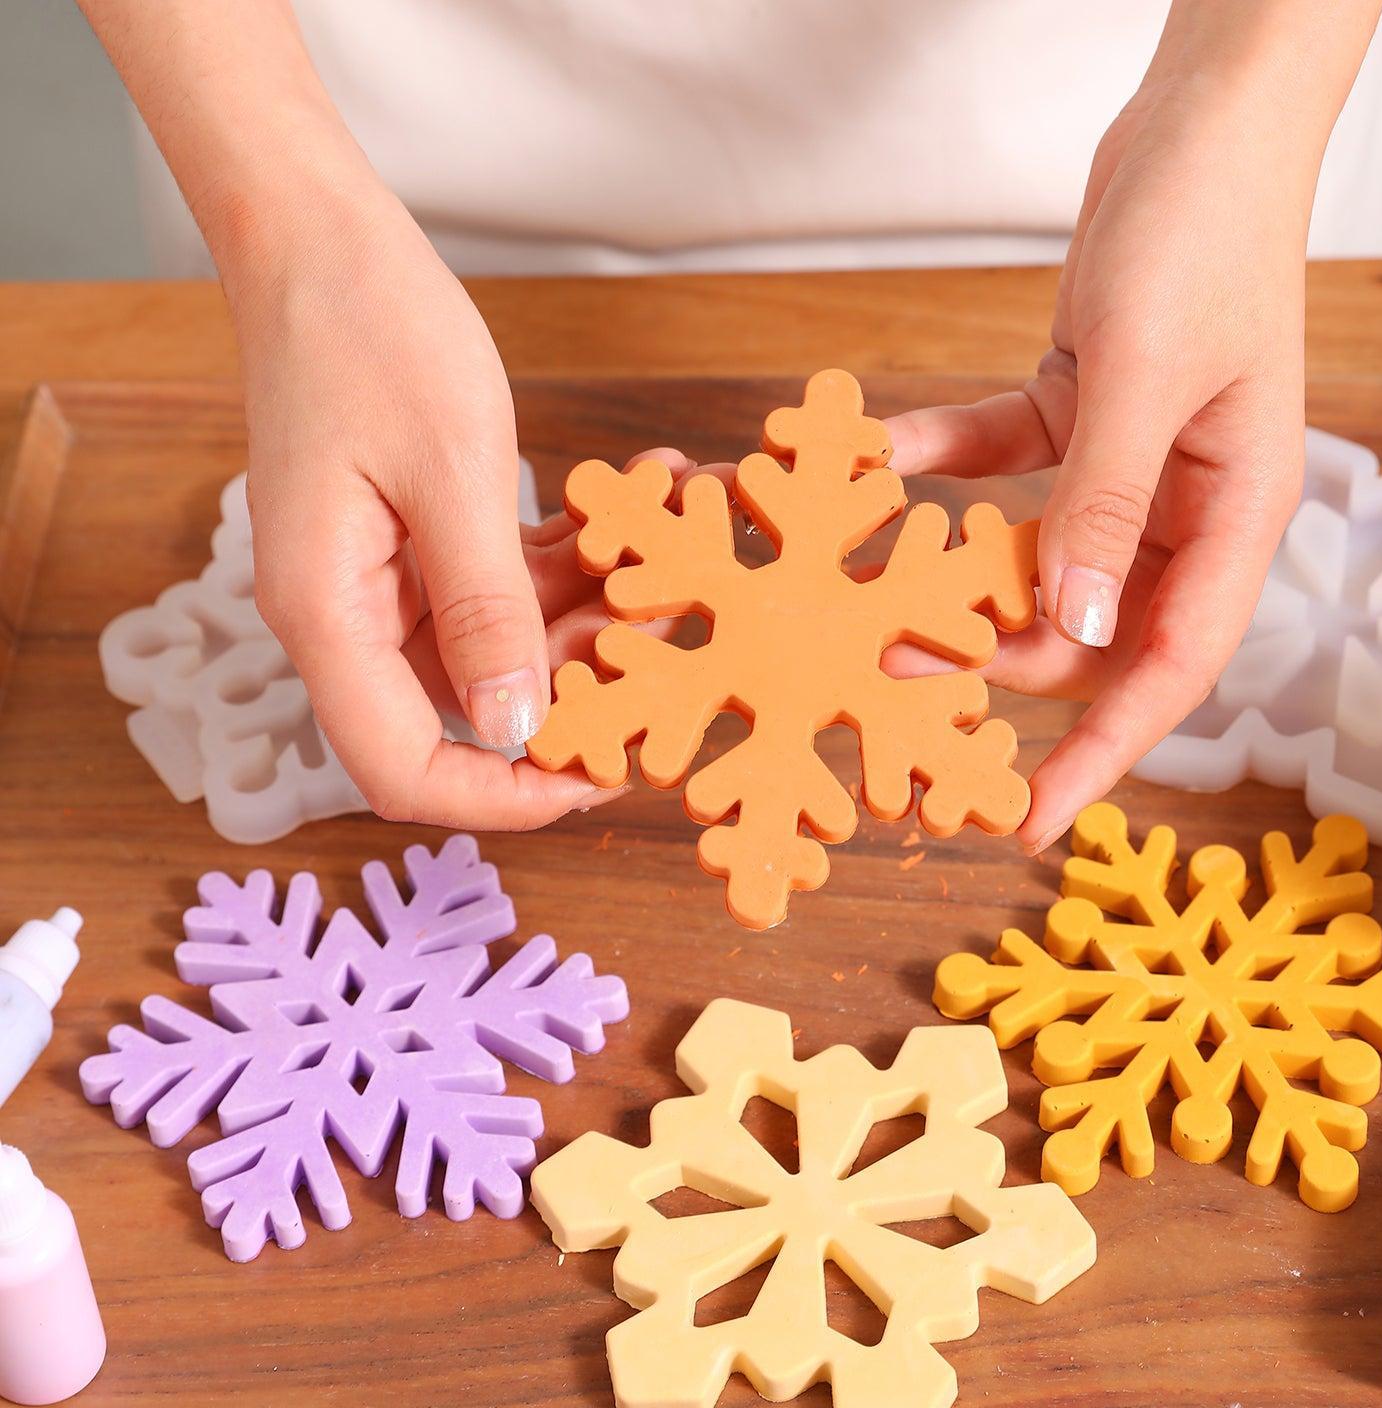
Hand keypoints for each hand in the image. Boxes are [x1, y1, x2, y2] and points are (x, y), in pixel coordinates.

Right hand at [235, 191, 608, 827]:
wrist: (319, 235)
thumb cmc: (367, 329)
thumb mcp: (451, 472)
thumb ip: (486, 610)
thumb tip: (516, 728)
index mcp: (328, 616)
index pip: (404, 768)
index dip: (503, 798)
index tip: (600, 773)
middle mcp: (347, 617)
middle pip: (466, 714)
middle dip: (575, 686)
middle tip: (660, 628)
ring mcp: (383, 583)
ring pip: (502, 652)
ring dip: (589, 615)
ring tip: (664, 549)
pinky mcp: (417, 547)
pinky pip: (504, 590)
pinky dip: (570, 564)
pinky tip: (637, 505)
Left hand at [887, 5, 1378, 852]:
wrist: (1203, 117)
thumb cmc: (1206, 231)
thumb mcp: (1152, 377)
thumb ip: (1107, 504)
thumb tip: (1071, 628)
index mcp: (1236, 517)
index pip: (1169, 669)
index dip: (1101, 753)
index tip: (1030, 819)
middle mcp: (1186, 505)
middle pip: (1091, 626)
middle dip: (996, 662)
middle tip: (897, 682)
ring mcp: (1132, 462)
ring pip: (1039, 557)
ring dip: (958, 579)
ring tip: (870, 611)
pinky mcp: (1081, 410)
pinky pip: (1001, 463)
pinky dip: (942, 467)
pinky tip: (876, 460)